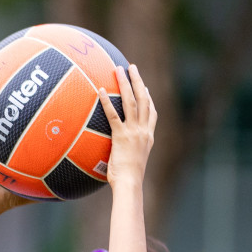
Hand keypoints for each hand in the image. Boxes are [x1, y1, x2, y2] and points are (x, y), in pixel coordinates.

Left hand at [100, 64, 155, 189]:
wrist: (130, 184)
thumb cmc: (129, 179)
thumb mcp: (133, 162)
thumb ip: (128, 151)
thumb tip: (119, 152)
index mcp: (148, 137)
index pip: (152, 113)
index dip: (149, 98)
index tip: (145, 88)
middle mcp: (143, 131)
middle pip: (143, 99)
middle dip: (138, 81)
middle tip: (132, 67)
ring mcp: (133, 132)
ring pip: (131, 102)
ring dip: (125, 83)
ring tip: (119, 69)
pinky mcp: (121, 136)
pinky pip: (113, 115)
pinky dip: (107, 101)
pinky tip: (100, 90)